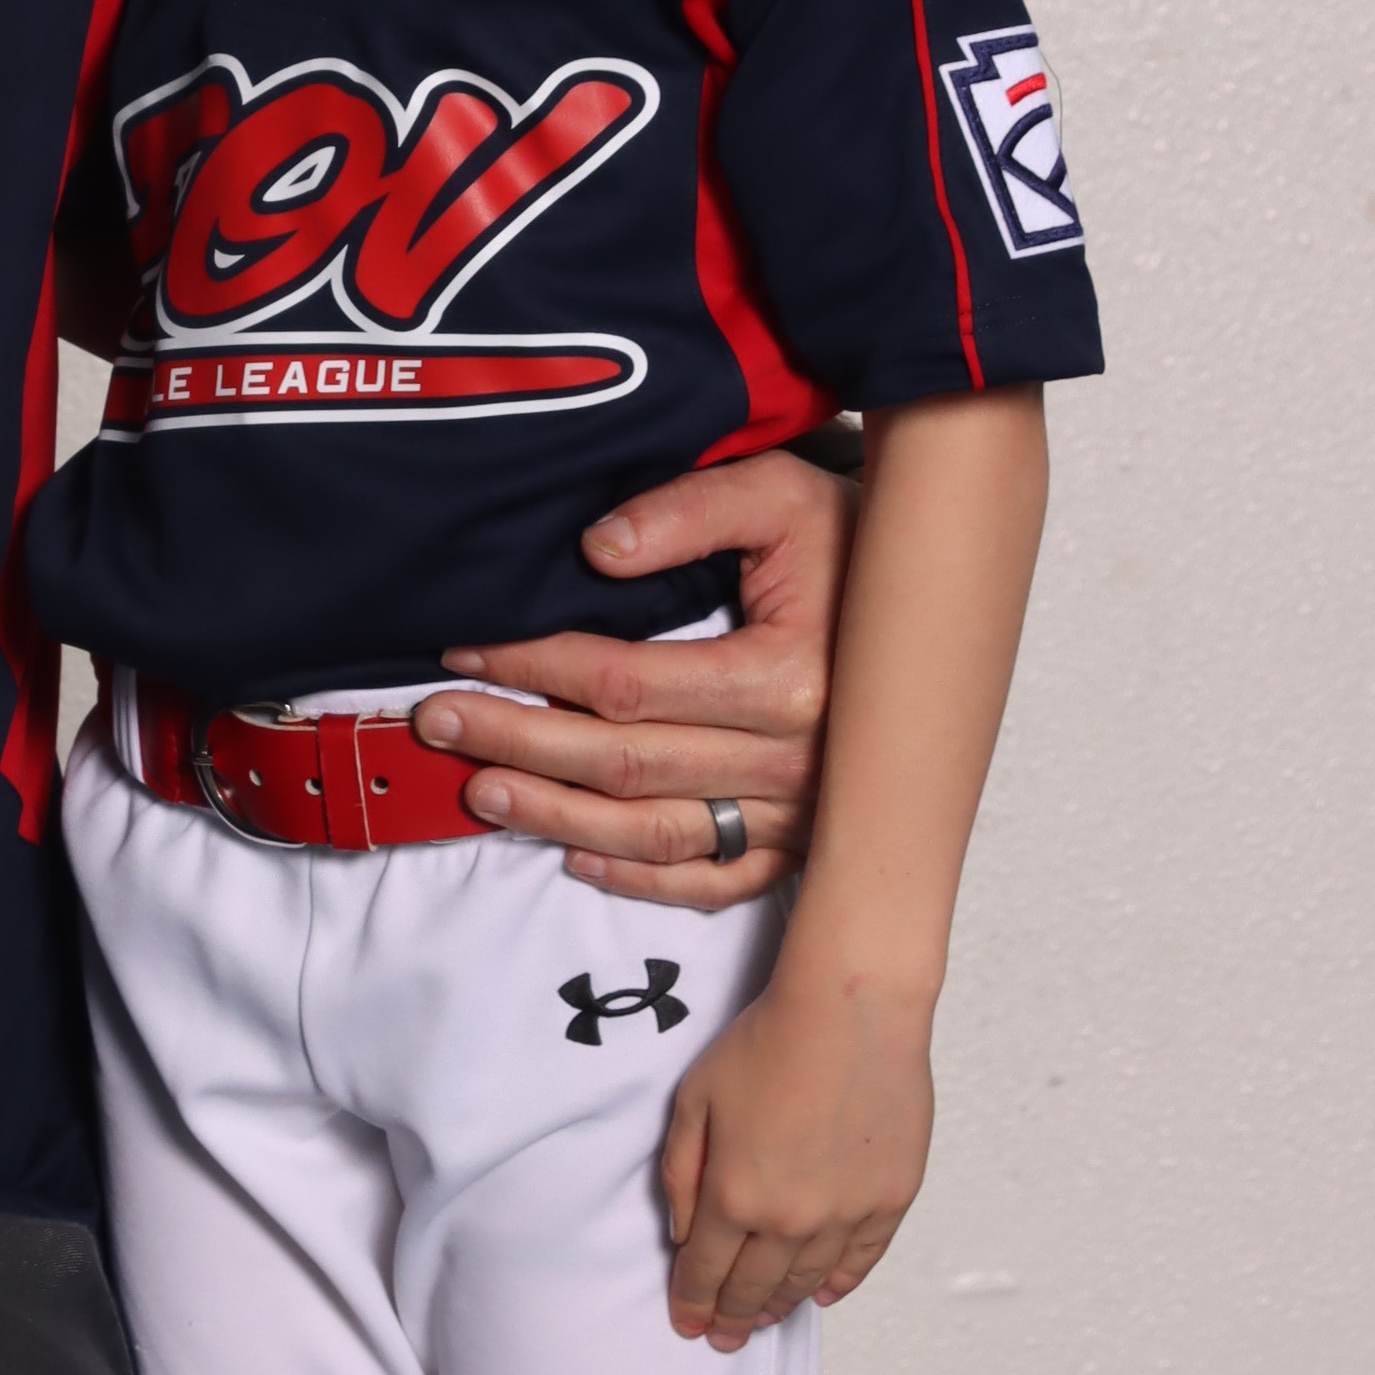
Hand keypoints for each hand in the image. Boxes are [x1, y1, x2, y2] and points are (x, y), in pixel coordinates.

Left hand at [413, 443, 852, 904]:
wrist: (936, 602)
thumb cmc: (858, 542)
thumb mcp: (779, 492)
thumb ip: (687, 510)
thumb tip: (595, 551)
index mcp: (787, 678)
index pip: (624, 683)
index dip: (534, 670)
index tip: (468, 653)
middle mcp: (796, 760)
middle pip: (623, 765)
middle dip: (517, 745)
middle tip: (438, 725)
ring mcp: (802, 812)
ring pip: (655, 834)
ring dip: (556, 818)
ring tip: (481, 792)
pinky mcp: (807, 842)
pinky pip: (715, 881)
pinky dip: (641, 882)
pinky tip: (576, 861)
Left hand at [656, 971, 931, 1349]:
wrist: (851, 1009)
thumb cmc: (769, 1040)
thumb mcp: (695, 1100)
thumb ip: (682, 1172)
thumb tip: (684, 1230)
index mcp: (736, 1195)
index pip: (706, 1271)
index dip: (693, 1302)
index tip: (687, 1323)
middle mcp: (792, 1218)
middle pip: (756, 1288)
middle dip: (732, 1317)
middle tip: (722, 1336)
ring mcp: (847, 1213)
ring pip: (807, 1281)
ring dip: (781, 1306)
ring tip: (764, 1320)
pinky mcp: (890, 1198)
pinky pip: (861, 1260)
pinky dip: (840, 1283)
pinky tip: (822, 1294)